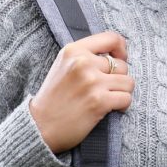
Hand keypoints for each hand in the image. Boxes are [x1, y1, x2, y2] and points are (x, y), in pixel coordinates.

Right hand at [29, 31, 133, 153]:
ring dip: (121, 92)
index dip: (121, 49)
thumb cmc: (53, 98)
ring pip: (128, 82)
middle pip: (121, 64)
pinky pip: (126, 98)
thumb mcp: (63, 65)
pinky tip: (111, 108)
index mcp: (74, 50)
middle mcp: (83, 62)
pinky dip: (122, 105)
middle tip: (104, 89)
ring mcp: (92, 82)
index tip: (120, 58)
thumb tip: (115, 54)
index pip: (111, 38)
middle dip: (117, 78)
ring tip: (108, 99)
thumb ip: (85, 56)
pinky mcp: (99, 101)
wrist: (39, 127)